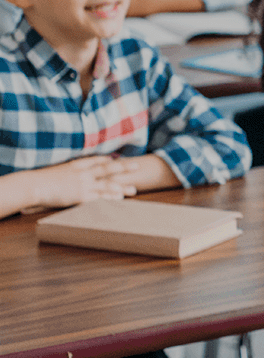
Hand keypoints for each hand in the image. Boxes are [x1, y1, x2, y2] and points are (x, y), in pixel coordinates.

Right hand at [25, 155, 143, 209]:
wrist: (32, 185)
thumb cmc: (39, 179)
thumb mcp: (54, 171)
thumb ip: (65, 172)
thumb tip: (66, 174)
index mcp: (75, 164)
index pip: (95, 160)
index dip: (107, 159)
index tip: (117, 158)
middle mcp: (82, 173)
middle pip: (107, 169)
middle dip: (123, 167)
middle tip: (137, 166)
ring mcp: (83, 184)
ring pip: (107, 184)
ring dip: (122, 187)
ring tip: (134, 189)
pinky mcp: (80, 196)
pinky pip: (99, 197)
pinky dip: (110, 198)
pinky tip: (120, 199)